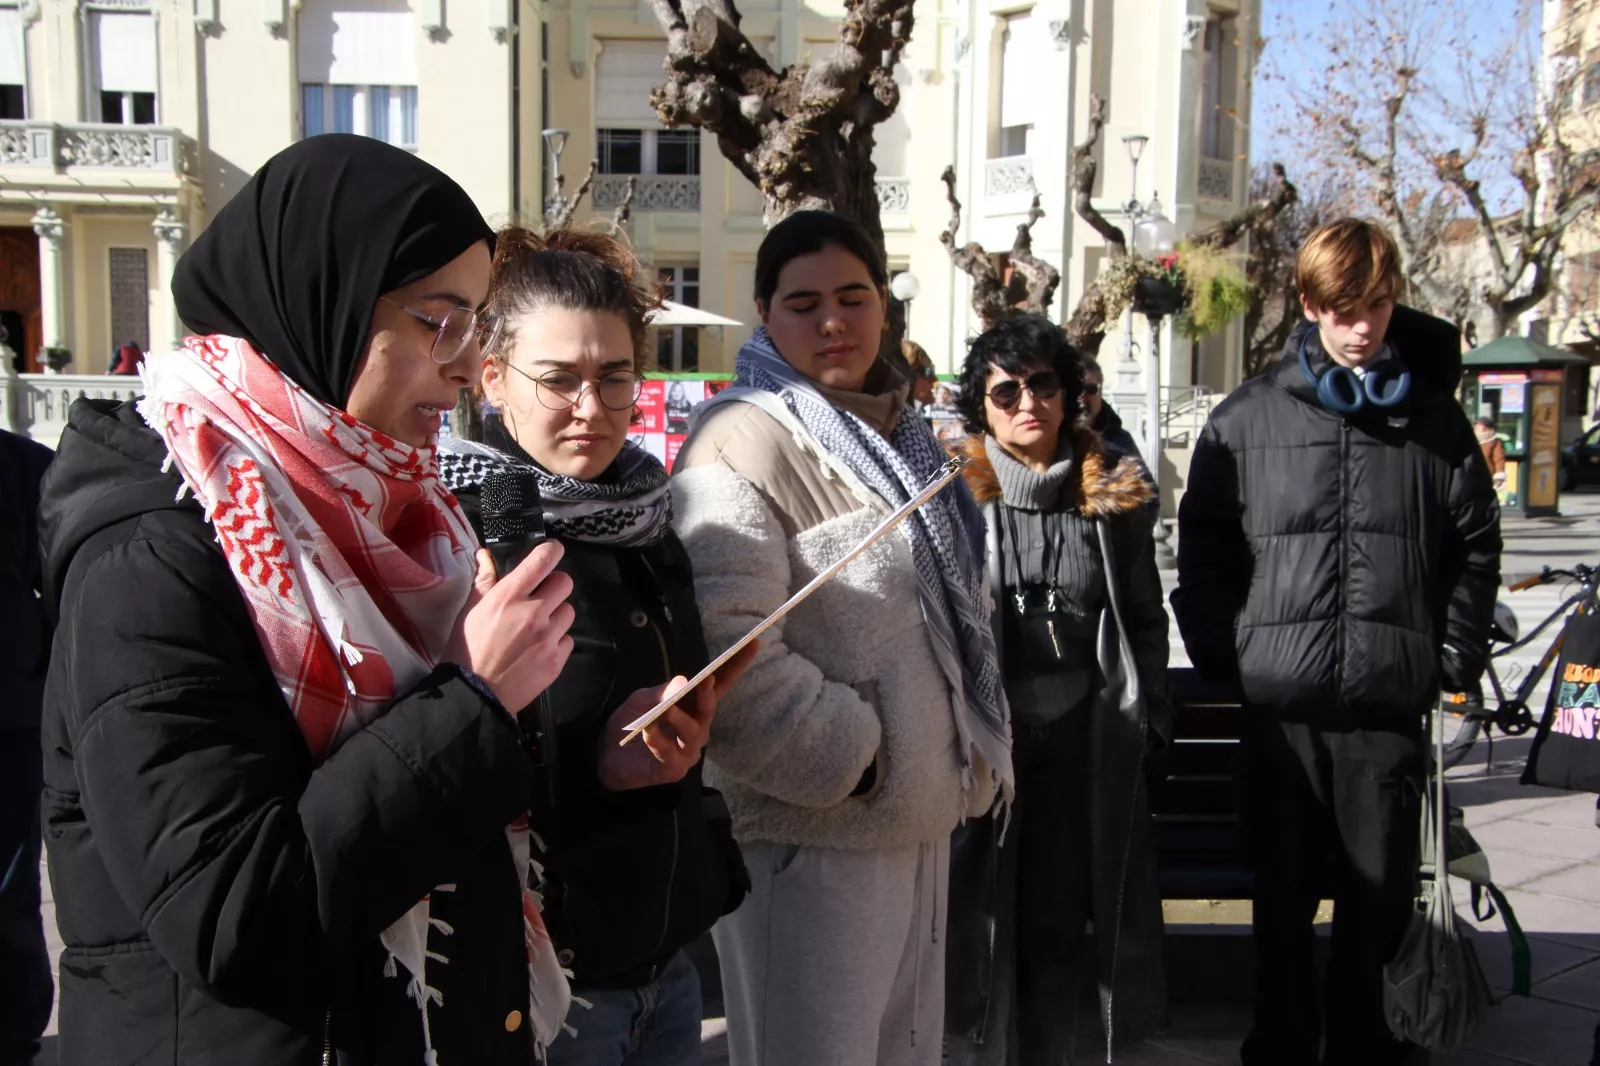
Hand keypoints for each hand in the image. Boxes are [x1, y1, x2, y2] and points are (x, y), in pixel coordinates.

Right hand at [446, 544, 575, 711]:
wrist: (474, 695)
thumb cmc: (466, 650)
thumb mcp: (469, 611)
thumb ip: (484, 580)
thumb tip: (486, 555)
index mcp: (509, 596)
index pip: (543, 559)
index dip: (551, 551)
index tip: (550, 552)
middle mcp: (534, 613)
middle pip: (565, 582)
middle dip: (554, 585)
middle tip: (540, 596)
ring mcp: (548, 638)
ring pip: (569, 611)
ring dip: (556, 615)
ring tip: (537, 627)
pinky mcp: (557, 660)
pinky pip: (568, 640)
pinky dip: (557, 641)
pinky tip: (538, 649)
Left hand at [597, 641, 759, 791]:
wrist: (605, 754)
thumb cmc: (630, 723)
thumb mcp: (642, 699)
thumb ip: (662, 692)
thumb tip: (683, 681)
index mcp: (693, 707)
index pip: (719, 685)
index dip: (736, 666)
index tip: (752, 643)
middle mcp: (696, 728)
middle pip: (710, 708)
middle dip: (708, 694)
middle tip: (704, 680)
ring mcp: (687, 751)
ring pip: (692, 732)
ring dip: (678, 719)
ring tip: (666, 709)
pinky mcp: (672, 770)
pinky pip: (669, 754)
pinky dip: (658, 740)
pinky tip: (647, 730)